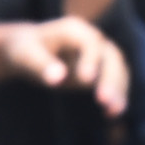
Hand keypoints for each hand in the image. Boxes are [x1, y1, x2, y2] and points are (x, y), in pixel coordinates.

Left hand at [4, 15, 130, 114]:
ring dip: (119, 90)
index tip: (86, 81)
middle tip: (104, 101)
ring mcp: (99, 55)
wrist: (29, 51)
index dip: (91, 60)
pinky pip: (114, 82)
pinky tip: (112, 114)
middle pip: (110, 56)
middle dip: (110, 78)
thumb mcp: (26, 56)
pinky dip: (116, 96)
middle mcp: (92, 39)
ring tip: (115, 111)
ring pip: (117, 70)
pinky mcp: (100, 71)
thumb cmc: (25, 50)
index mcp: (74, 30)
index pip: (90, 42)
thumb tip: (58, 78)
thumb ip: (41, 65)